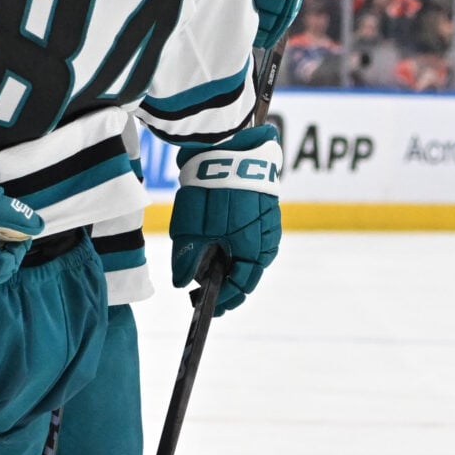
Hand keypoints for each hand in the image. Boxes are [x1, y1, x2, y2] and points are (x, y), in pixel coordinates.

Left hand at [170, 123, 282, 312]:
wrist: (227, 148)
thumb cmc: (209, 190)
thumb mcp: (191, 230)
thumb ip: (188, 260)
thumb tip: (184, 283)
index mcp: (252, 250)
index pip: (240, 287)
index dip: (222, 300)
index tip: (205, 306)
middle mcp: (267, 241)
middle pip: (249, 274)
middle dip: (228, 286)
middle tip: (207, 292)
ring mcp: (269, 223)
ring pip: (254, 257)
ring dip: (235, 266)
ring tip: (213, 269)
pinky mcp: (267, 208)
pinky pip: (256, 238)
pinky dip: (240, 248)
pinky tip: (224, 246)